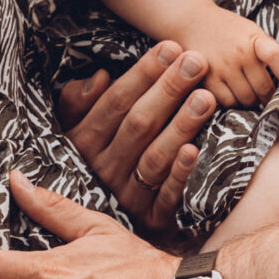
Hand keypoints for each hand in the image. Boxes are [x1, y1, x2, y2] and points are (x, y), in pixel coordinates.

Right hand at [56, 41, 216, 238]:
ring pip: (154, 156)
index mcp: (84, 143)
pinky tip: (195, 150)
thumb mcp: (72, 129)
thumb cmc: (93, 160)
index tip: (170, 49)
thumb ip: (77, 103)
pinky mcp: (150, 219)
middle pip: (138, 125)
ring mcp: (126, 195)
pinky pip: (166, 196)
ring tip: (206, 98)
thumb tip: (98, 78)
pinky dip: (179, 174)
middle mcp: (103, 169)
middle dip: (169, 90)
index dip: (143, 74)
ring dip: (181, 126)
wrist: (100, 230)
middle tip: (197, 62)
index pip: (115, 103)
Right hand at [175, 6, 278, 107]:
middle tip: (269, 99)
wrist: (194, 23)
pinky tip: (235, 96)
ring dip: (252, 102)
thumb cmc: (228, 29)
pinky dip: (235, 103)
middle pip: (263, 87)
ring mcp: (223, 68)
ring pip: (246, 99)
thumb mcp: (253, 32)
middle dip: (269, 97)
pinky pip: (228, 102)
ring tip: (251, 96)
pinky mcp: (208, 80)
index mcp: (254, 39)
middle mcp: (239, 54)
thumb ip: (274, 49)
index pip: (275, 56)